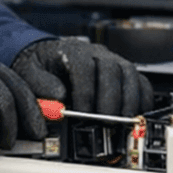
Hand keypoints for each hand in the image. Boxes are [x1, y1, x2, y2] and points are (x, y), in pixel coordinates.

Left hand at [11, 37, 153, 115]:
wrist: (48, 58)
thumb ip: (40, 84)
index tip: (83, 111)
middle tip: (106, 121)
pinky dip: (142, 98)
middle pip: (113, 69)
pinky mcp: (123, 73)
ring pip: (130, 74)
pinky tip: (135, 114)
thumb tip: (59, 97)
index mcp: (73, 51)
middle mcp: (97, 53)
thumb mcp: (29, 72)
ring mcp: (113, 61)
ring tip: (121, 121)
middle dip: (111, 98)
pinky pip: (140, 81)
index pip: (85, 66)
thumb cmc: (41, 66)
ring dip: (129, 100)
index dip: (87, 91)